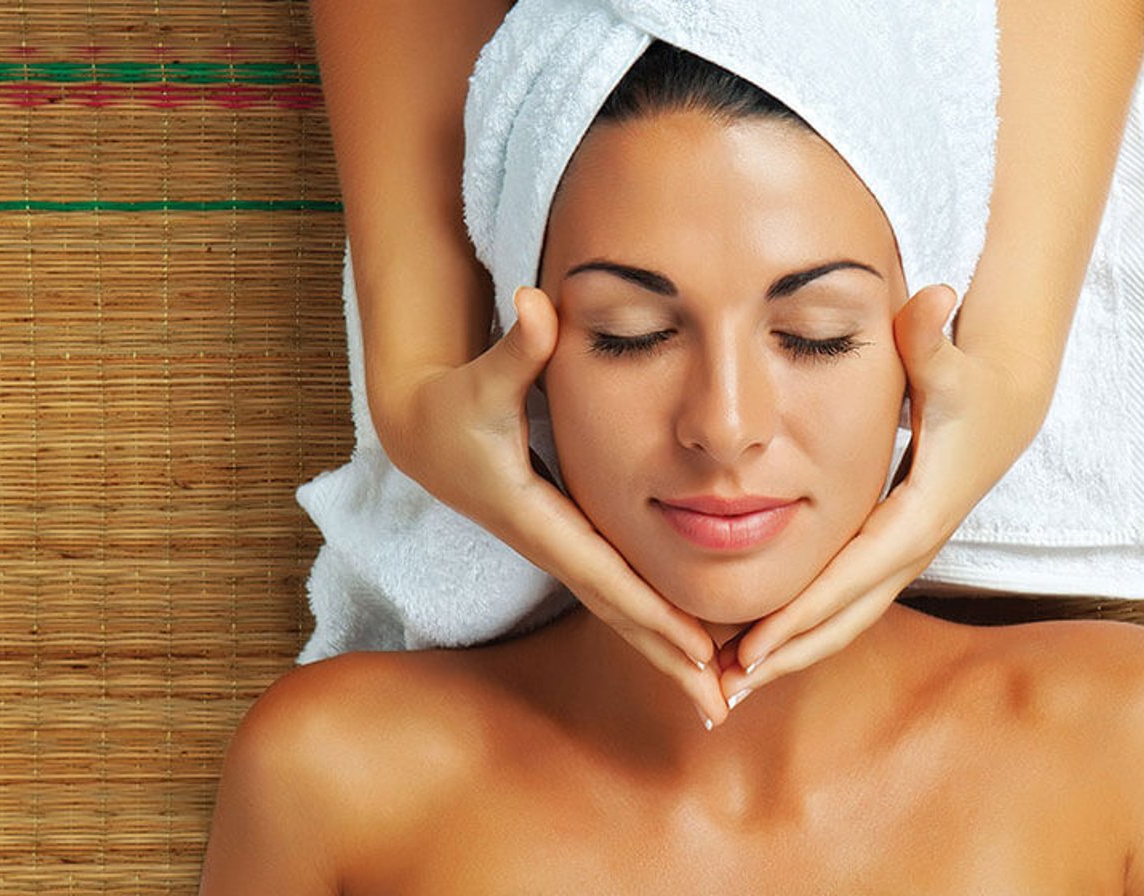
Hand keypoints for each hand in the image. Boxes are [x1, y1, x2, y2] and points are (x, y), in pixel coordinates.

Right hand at [371, 285, 734, 726]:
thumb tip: (536, 306)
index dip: (653, 615)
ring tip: (719, 694)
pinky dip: (655, 624)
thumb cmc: (455, 402)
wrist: (422, 430)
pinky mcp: (571, 540)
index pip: (608, 576)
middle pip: (621, 613)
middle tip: (722, 706)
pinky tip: (694, 646)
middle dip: (670, 660)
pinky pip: (621, 591)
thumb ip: (516, 347)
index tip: (696, 653)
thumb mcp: (483, 375)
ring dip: (668, 653)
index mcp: (540, 517)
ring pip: (624, 610)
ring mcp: (565, 547)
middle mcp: (556, 543)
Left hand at [717, 283, 1047, 705]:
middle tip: (724, 688)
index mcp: (919, 512)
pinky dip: (805, 628)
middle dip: (786, 655)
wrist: (1006, 400)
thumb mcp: (951, 358)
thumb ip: (933, 335)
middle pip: (845, 618)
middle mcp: (911, 544)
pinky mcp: (891, 548)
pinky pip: (845, 601)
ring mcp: (903, 551)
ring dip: (791, 653)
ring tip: (730, 681)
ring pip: (845, 619)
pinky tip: (760, 644)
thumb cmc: (970, 379)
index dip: (801, 615)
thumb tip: (937, 296)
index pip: (852, 576)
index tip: (752, 648)